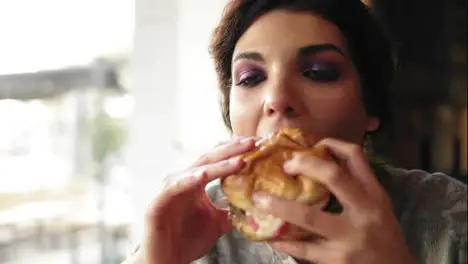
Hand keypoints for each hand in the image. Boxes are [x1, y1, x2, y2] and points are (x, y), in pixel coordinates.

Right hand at [140, 137, 255, 263]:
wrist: (165, 262)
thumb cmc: (187, 241)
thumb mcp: (218, 224)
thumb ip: (233, 212)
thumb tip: (256, 208)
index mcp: (195, 182)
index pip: (217, 159)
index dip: (236, 150)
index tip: (258, 143)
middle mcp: (182, 180)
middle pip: (209, 158)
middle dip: (232, 149)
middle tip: (253, 142)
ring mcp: (169, 189)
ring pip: (196, 170)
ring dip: (218, 164)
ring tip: (240, 160)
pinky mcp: (157, 203)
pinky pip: (175, 187)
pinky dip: (189, 179)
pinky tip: (203, 174)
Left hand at [252, 138, 414, 263]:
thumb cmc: (383, 237)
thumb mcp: (377, 206)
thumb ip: (355, 186)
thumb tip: (320, 163)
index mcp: (374, 194)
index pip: (355, 156)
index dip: (331, 144)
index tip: (313, 145)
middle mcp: (364, 211)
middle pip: (333, 176)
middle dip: (305, 164)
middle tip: (286, 166)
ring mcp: (349, 237)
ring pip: (308, 216)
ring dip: (279, 206)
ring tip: (259, 199)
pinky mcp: (336, 260)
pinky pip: (303, 248)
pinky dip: (283, 241)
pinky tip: (271, 237)